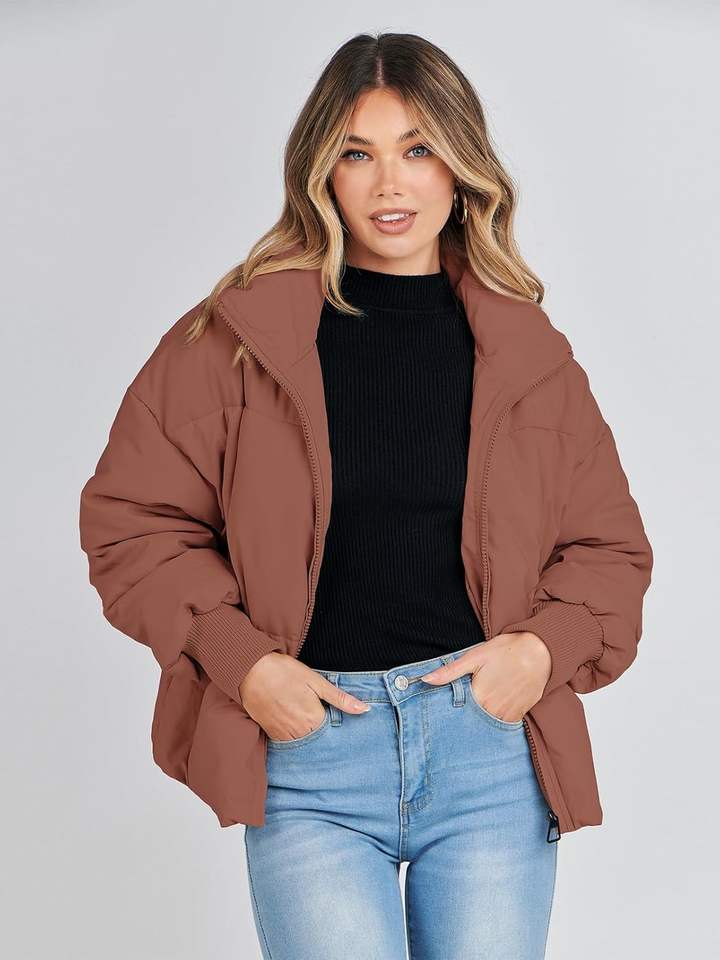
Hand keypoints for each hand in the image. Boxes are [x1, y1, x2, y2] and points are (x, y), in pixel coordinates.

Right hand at [238, 652, 370, 740]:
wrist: (250, 671)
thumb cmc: (284, 672)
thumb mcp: (316, 681)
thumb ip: (340, 699)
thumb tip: (365, 709)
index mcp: (313, 719)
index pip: (334, 735)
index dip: (339, 730)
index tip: (344, 727)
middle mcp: (299, 732)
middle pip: (319, 742)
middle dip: (326, 737)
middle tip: (327, 726)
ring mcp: (283, 735)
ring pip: (304, 744)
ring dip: (311, 739)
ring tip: (312, 726)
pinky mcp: (271, 733)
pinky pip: (288, 742)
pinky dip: (295, 737)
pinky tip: (297, 726)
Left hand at [419, 632, 550, 722]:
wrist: (541, 651)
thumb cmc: (506, 650)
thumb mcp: (474, 656)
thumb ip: (449, 672)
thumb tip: (424, 680)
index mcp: (479, 697)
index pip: (458, 714)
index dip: (450, 714)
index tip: (442, 716)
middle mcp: (494, 710)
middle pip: (472, 722)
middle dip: (465, 720)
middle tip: (462, 713)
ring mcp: (508, 715)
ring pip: (488, 726)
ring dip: (481, 723)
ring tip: (476, 713)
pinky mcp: (520, 714)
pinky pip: (504, 725)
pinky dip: (496, 721)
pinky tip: (492, 712)